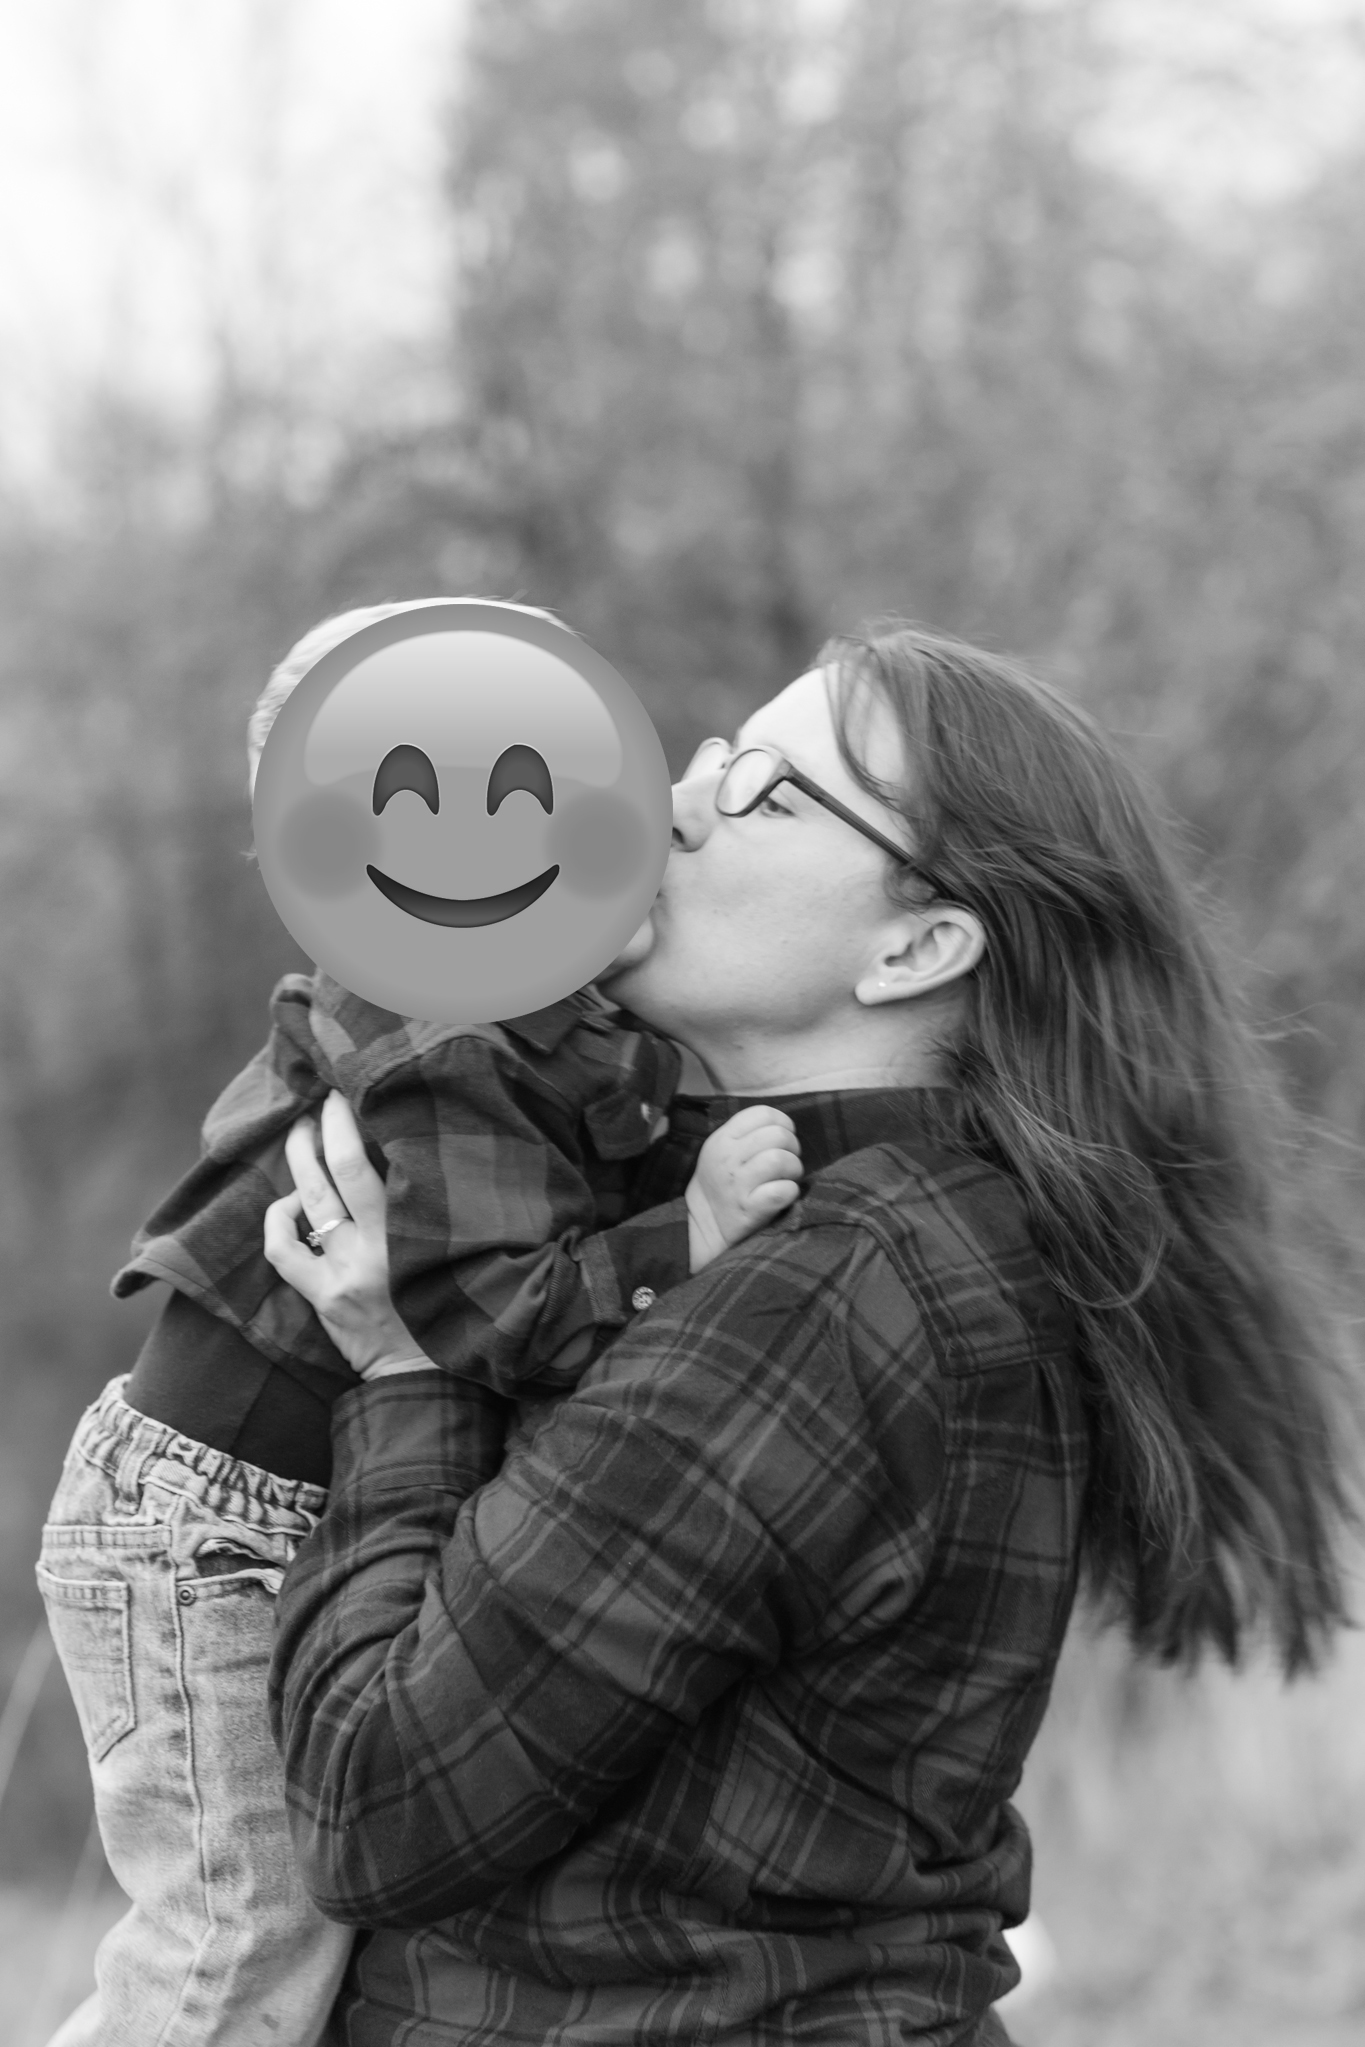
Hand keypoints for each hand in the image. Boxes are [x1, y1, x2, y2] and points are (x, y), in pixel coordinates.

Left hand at [262, 1091, 436, 1380]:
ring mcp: (343, 1273)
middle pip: (340, 1173)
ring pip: (309, 1203)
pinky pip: (283, 1250)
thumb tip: (402, 1155)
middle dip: (323, 1131)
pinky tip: (286, 1207)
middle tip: (317, 1105)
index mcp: (413, 1234)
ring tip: (299, 1136)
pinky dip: (278, 1220)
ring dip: (300, 1161)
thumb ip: (426, 1213)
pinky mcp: (322, 1297)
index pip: (372, 1167)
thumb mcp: (444, 1253)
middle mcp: (376, 1249)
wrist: (421, 1373)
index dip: (350, 1126)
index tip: (346, 1097)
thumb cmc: (442, 1307)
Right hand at [685, 1105, 802, 1271]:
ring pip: (781, 1160)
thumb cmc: (721, 1181)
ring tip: (789, 1176)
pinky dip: (791, 1191)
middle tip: (788, 1160)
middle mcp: (728, 1159)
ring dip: (794, 1168)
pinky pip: (782, 1191)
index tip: (783, 1136)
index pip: (762, 1113)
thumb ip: (746, 1133)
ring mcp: (738, 1184)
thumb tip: (784, 1126)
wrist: (705, 1223)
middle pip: (777, 1135)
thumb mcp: (721, 1149)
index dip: (782, 1122)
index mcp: (723, 1139)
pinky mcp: (750, 1209)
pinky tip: (786, 1193)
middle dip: (793, 1146)